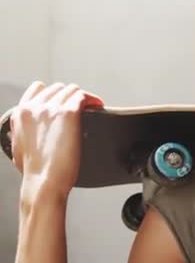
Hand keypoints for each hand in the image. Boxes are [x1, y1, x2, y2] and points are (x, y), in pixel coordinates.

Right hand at [10, 81, 103, 196]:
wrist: (43, 183)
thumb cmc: (35, 172)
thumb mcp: (19, 146)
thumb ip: (24, 132)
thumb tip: (32, 132)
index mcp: (20, 114)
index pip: (38, 88)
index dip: (54, 93)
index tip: (64, 101)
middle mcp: (34, 107)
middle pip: (58, 88)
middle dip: (70, 96)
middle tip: (82, 108)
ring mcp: (51, 108)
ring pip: (72, 90)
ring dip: (83, 98)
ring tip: (93, 107)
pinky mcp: (68, 112)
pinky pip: (84, 96)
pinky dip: (93, 100)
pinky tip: (98, 106)